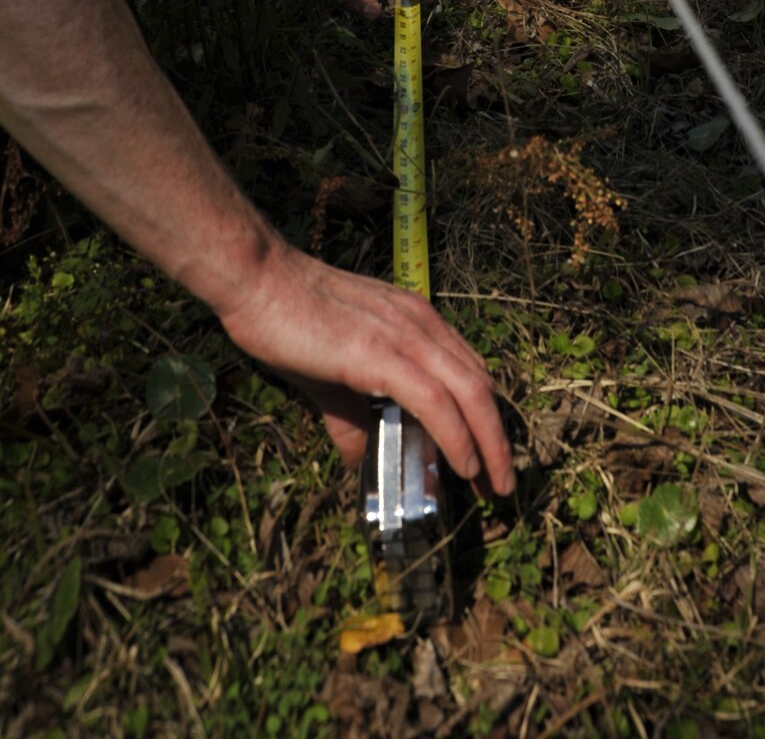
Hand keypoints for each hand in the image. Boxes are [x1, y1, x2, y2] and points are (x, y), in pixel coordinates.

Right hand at [218, 241, 514, 492]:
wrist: (260, 281)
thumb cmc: (289, 319)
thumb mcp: (330, 375)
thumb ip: (349, 415)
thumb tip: (357, 460)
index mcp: (416, 320)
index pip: (469, 370)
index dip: (485, 415)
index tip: (490, 454)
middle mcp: (421, 323)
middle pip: (480, 384)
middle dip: (498, 437)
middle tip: (503, 481)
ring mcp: (405, 335)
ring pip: (469, 392)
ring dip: (489, 443)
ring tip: (494, 484)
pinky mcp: (382, 354)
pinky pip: (435, 400)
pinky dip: (456, 435)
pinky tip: (463, 465)